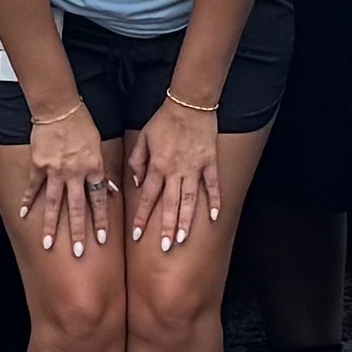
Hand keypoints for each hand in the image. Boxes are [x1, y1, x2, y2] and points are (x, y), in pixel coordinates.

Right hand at [19, 106, 111, 258]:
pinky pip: (33, 187)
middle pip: (76, 208)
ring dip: (50, 225)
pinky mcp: (39, 165)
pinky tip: (23, 215)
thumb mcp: (98, 146)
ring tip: (47, 244)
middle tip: (78, 252)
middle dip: (77, 232)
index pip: (98, 199)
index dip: (101, 220)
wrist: (59, 108)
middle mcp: (74, 172)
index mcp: (92, 167)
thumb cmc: (82, 125)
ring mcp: (55, 170)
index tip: (102, 239)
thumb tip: (110, 190)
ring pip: (53, 203)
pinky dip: (27, 201)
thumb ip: (101, 170)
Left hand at [128, 99, 222, 251]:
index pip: (147, 197)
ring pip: (189, 200)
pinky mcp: (209, 162)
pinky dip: (214, 201)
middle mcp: (176, 171)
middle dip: (166, 227)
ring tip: (183, 239)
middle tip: (165, 247)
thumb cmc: (164, 121)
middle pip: (170, 204)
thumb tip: (138, 183)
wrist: (189, 103)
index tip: (137, 235)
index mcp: (158, 166)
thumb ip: (137, 162)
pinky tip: (213, 217)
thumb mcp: (143, 138)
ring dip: (186, 221)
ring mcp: (194, 168)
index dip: (142, 217)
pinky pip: (212, 185)